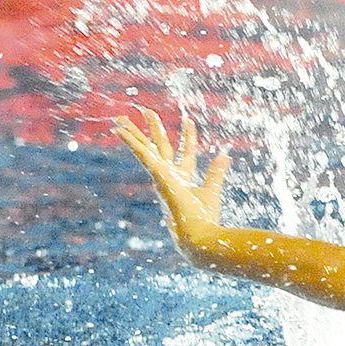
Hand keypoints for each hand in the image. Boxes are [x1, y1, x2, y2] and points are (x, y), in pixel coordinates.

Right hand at [113, 108, 231, 239]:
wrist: (197, 234)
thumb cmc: (204, 218)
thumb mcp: (211, 189)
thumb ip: (216, 171)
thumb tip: (225, 154)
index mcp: (182, 178)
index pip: (185, 152)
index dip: (188, 136)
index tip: (189, 120)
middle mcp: (168, 176)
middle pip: (160, 147)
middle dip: (154, 129)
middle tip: (146, 111)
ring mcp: (160, 176)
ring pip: (145, 149)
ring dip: (134, 132)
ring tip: (121, 118)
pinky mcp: (157, 175)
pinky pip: (142, 155)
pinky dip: (131, 142)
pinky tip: (119, 131)